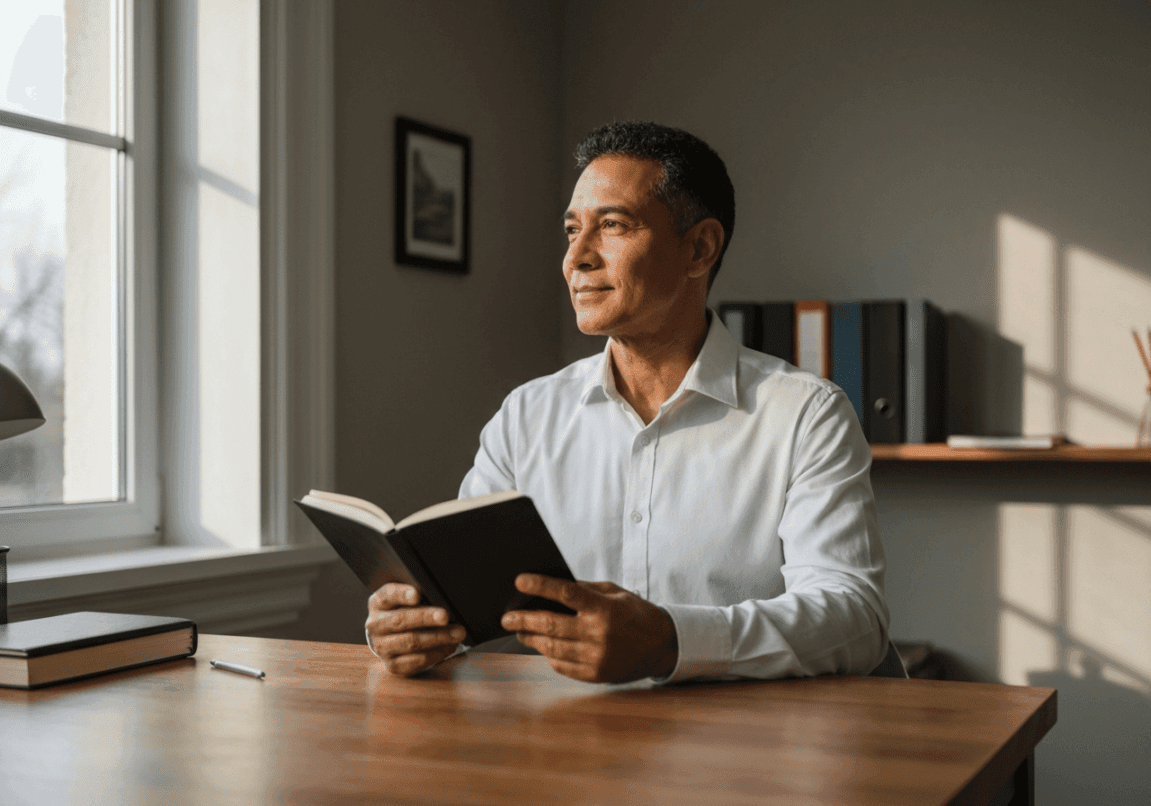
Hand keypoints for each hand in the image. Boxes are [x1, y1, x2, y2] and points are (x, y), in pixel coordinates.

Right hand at [365, 583, 464, 676]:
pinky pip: (416, 661)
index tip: (417, 595)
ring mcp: (382, 647)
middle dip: (426, 618)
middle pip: (401, 620)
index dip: (402, 594)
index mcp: (378, 602)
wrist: (391, 637)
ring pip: (410, 642)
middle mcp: (375, 625)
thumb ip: (420, 595)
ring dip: (437, 638)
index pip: (388, 595)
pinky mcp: (392, 665)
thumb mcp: (407, 599)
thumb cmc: (405, 612)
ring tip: (457, 633)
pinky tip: (449, 647)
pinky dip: (436, 653)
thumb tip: (441, 597)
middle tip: (445, 616)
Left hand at [500, 574, 677, 683]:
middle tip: (506, 617)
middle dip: (523, 619)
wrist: (662, 646)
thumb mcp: (615, 593)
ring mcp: (596, 657)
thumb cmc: (635, 614)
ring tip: (520, 632)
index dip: (540, 586)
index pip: (566, 593)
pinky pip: (562, 666)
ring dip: (531, 639)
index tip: (520, 581)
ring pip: (552, 648)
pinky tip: (543, 647)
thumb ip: (585, 589)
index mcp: (604, 608)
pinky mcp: (595, 675)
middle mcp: (599, 634)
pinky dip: (549, 656)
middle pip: (551, 625)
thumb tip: (551, 588)